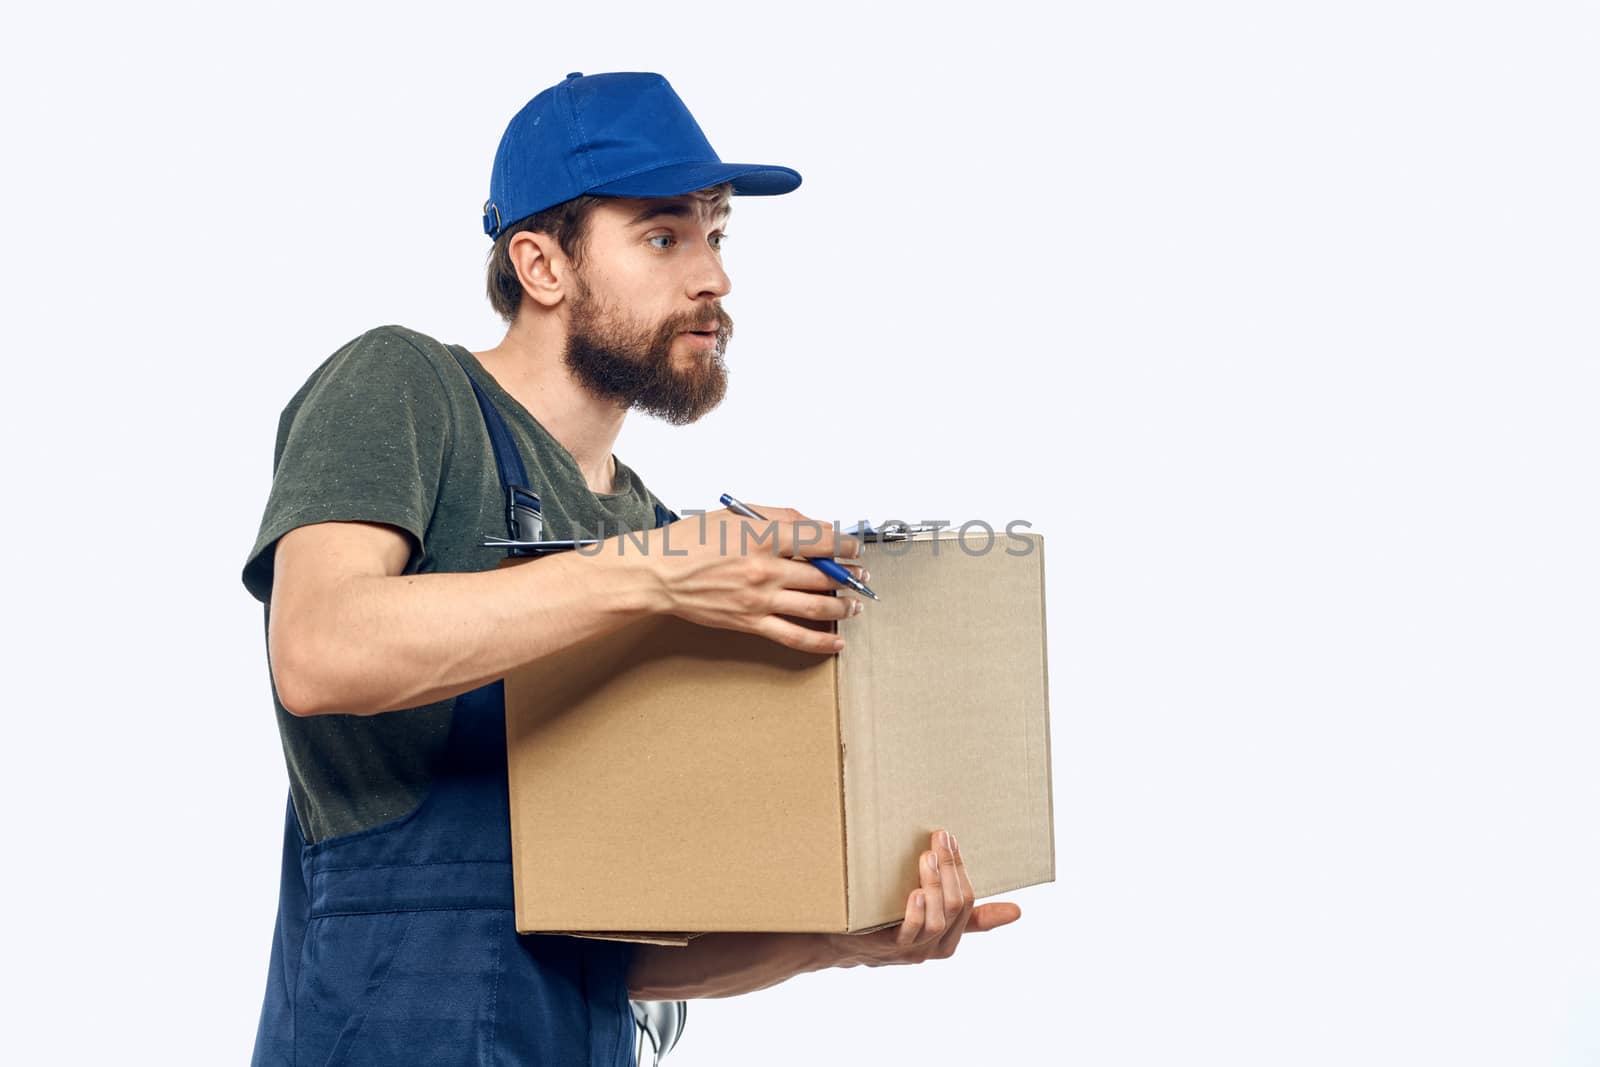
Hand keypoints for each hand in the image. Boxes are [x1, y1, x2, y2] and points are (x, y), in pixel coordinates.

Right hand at [646, 505, 867, 654]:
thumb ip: (780, 516)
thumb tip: (816, 527)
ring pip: (816, 607)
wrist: (659, 574)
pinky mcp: (751, 623)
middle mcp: (765, 569)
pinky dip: (821, 640)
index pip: (820, 540)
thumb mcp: (737, 514)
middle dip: (849, 576)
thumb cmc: (693, 540)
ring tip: (854, 604)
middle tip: (860, 576)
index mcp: (763, 536)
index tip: (854, 547)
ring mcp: (759, 600)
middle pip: (823, 575)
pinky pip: (794, 636)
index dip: (846, 544)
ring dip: (843, 606)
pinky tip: (837, 640)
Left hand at [832, 829, 1021, 967]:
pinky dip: (915, 912)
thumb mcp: (932, 915)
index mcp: (950, 938)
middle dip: (950, 868)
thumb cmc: (889, 922)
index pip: (968, 902)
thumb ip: (966, 913)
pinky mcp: (888, 949)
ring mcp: (913, 950)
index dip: (961, 869)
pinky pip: (909, 933)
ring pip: (937, 918)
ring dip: (933, 883)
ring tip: (927, 857)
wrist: (842, 941)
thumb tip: (1017, 912)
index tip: (952, 840)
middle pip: (955, 905)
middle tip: (940, 838)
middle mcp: (935, 947)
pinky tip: (914, 892)